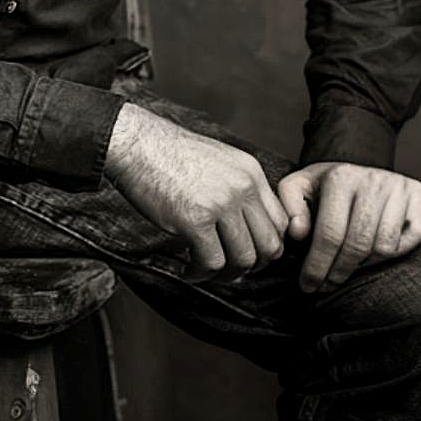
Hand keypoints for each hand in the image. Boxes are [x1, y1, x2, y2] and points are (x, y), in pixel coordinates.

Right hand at [104, 103, 289, 279]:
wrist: (138, 145)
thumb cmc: (171, 154)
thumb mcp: (220, 161)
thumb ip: (239, 188)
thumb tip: (246, 227)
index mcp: (251, 172)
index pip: (281, 221)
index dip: (268, 245)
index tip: (250, 253)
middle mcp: (242, 188)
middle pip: (269, 246)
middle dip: (253, 266)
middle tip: (232, 270)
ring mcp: (221, 204)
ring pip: (243, 260)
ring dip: (226, 275)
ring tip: (207, 271)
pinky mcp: (195, 220)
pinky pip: (211, 263)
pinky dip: (201, 274)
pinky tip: (189, 270)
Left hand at [276, 161, 420, 292]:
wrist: (357, 167)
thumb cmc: (324, 187)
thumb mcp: (298, 188)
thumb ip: (288, 207)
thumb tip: (298, 232)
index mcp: (341, 177)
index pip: (330, 233)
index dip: (317, 266)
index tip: (308, 285)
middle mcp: (373, 179)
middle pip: (358, 245)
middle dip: (338, 273)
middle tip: (325, 285)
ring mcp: (399, 186)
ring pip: (384, 247)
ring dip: (363, 264)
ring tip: (347, 263)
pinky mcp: (418, 194)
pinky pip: (408, 241)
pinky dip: (391, 254)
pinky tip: (371, 251)